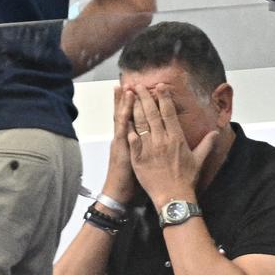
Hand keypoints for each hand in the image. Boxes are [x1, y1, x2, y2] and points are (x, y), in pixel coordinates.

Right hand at [98, 86, 138, 206]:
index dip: (134, 104)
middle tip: (129, 82)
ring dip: (123, 103)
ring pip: (121, 118)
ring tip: (126, 88)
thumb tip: (155, 142)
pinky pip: (122, 131)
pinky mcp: (120, 149)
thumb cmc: (131, 179)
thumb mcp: (138, 161)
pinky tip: (124, 109)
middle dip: (127, 98)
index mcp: (130, 139)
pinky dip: (122, 119)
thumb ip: (144, 148)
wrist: (119, 193)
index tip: (136, 91)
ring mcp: (121, 142)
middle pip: (125, 113)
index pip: (132, 117)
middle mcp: (124, 137)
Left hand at [127, 84, 215, 209]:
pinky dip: (128, 129)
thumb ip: (206, 144)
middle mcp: (162, 140)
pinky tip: (124, 118)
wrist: (174, 199)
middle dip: (144, 97)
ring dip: (134, 107)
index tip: (160, 86)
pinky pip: (132, 140)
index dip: (164, 98)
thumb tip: (216, 132)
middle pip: (151, 113)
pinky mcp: (138, 158)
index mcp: (176, 139)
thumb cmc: (186, 180)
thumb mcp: (198, 160)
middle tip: (139, 84)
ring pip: (140, 123)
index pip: (169, 113)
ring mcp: (149, 148)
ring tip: (130, 95)